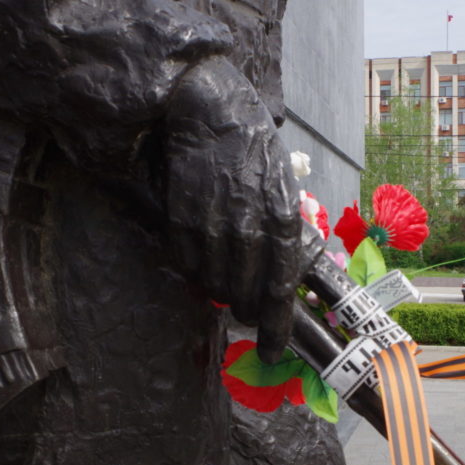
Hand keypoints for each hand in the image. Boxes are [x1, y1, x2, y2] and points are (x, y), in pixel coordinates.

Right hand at [164, 57, 301, 362]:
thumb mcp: (283, 189)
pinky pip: (187, 265)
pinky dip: (195, 271)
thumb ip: (283, 235)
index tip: (273, 351)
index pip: (279, 291)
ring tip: (225, 283)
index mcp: (282, 222)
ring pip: (215, 285)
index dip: (275, 328)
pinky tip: (201, 261)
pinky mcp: (181, 220)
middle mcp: (249, 229)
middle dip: (248, 311)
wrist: (213, 113)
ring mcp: (212, 226)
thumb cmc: (255, 151)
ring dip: (221, 292)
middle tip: (247, 314)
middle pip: (246, 295)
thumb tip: (279, 278)